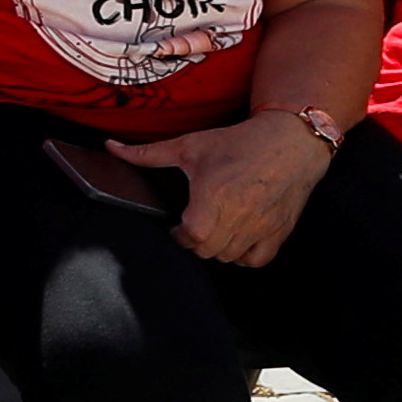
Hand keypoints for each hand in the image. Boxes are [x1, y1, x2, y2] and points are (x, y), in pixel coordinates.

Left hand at [165, 111, 335, 267]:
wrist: (290, 141)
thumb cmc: (238, 143)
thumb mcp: (190, 145)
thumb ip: (148, 153)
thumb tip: (111, 148)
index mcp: (215, 195)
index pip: (192, 236)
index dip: (179, 235)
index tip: (176, 227)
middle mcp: (239, 214)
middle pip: (207, 250)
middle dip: (194, 242)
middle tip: (193, 228)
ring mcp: (262, 225)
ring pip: (229, 257)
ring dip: (217, 249)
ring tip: (214, 231)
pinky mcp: (280, 230)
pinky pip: (257, 260)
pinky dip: (244, 256)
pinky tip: (237, 239)